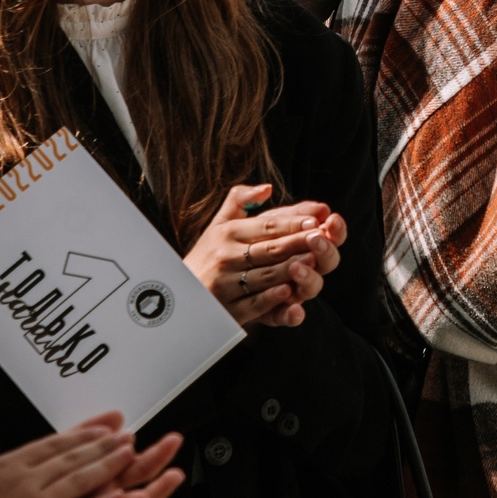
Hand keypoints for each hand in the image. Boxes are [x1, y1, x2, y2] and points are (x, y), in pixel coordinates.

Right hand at [0, 415, 185, 497]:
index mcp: (6, 468)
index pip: (52, 444)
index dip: (82, 434)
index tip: (104, 426)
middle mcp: (23, 482)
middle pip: (71, 457)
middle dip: (103, 444)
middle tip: (128, 434)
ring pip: (78, 480)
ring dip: (107, 465)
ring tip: (131, 454)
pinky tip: (120, 496)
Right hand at [182, 184, 345, 328]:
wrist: (175, 295)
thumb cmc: (206, 256)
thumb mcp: (218, 225)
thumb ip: (239, 201)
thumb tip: (267, 188)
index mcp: (228, 233)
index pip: (267, 225)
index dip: (291, 223)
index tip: (314, 220)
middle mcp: (226, 256)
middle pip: (270, 248)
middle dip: (297, 243)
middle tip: (321, 238)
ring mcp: (226, 284)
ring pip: (265, 275)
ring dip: (290, 268)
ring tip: (313, 262)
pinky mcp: (227, 310)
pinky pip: (253, 303)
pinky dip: (271, 298)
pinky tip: (288, 292)